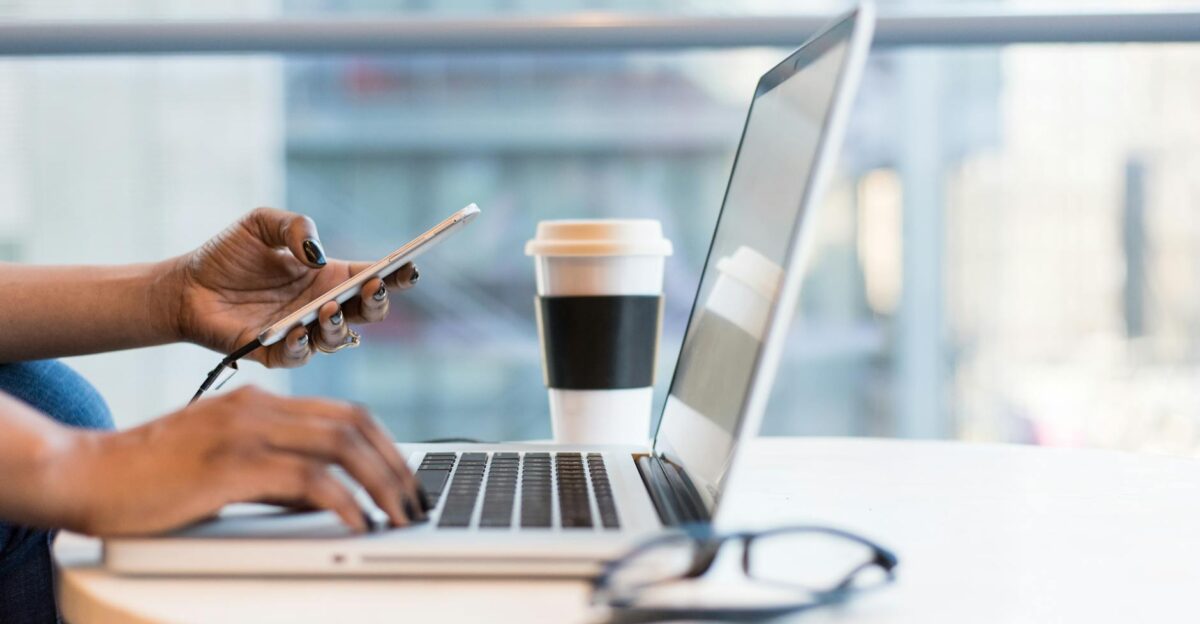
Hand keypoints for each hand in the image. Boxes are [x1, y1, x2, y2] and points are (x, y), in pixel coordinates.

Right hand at [56, 386, 424, 535]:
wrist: (85, 474)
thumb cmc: (150, 476)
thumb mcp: (225, 464)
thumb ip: (276, 472)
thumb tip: (327, 498)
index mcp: (260, 402)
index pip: (346, 413)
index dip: (386, 445)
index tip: (406, 479)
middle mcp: (258, 407)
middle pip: (354, 424)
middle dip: (396, 465)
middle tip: (415, 501)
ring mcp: (245, 431)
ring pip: (341, 446)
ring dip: (381, 483)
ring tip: (399, 516)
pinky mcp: (231, 464)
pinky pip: (307, 479)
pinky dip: (343, 501)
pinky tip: (358, 523)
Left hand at [171, 207, 419, 366]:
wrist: (185, 286)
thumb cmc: (228, 255)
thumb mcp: (261, 223)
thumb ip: (294, 226)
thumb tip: (317, 254)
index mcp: (329, 277)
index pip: (373, 278)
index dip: (396, 275)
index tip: (409, 267)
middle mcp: (322, 307)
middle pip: (367, 313)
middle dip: (377, 303)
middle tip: (372, 288)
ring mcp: (302, 332)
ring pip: (339, 340)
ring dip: (340, 326)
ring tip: (328, 309)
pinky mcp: (274, 353)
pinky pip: (298, 356)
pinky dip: (302, 345)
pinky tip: (297, 330)